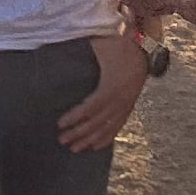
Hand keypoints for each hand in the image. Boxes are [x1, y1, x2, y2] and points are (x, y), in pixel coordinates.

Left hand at [57, 30, 150, 149]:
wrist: (144, 50)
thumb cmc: (117, 45)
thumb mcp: (98, 46)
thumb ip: (78, 48)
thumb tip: (52, 46)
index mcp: (110, 87)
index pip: (89, 108)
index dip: (75, 117)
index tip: (60, 124)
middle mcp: (119, 101)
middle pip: (96, 122)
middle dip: (78, 133)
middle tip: (62, 140)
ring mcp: (125, 106)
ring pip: (106, 128)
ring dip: (89, 139)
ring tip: (74, 148)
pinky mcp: (128, 108)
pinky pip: (117, 126)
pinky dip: (106, 137)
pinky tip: (95, 146)